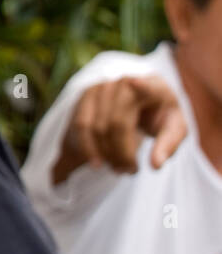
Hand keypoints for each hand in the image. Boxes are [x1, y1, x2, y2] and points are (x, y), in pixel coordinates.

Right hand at [53, 75, 187, 184]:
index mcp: (154, 85)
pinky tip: (97, 163)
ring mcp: (101, 87)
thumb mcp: (173, 128)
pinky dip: (88, 148)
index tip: (135, 82)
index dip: (141, 85)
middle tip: (130, 171)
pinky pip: (81, 126)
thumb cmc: (159, 116)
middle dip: (122, 153)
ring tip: (118, 169)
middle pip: (117, 122)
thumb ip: (168, 144)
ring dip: (106, 153)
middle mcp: (123, 82)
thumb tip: (156, 165)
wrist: (138, 101)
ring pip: (96, 126)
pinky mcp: (85, 96)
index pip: (147, 86)